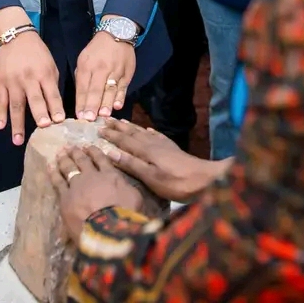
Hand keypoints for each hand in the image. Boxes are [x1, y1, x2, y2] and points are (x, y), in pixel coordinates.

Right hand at [0, 31, 65, 144]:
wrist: (15, 37)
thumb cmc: (37, 54)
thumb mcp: (50, 65)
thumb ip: (52, 84)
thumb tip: (55, 107)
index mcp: (44, 74)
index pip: (51, 93)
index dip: (55, 107)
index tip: (59, 121)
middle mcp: (29, 78)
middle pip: (34, 99)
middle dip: (39, 114)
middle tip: (43, 128)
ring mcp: (13, 81)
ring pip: (15, 105)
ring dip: (17, 124)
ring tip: (18, 141)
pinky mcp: (0, 82)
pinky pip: (0, 100)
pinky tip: (0, 126)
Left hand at [52, 146, 142, 242]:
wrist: (106, 228)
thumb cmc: (126, 214)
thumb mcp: (135, 197)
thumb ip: (127, 187)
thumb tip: (123, 185)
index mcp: (110, 175)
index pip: (101, 160)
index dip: (94, 152)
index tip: (88, 146)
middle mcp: (92, 176)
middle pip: (82, 161)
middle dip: (77, 153)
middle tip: (71, 146)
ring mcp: (77, 185)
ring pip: (68, 168)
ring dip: (64, 159)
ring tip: (60, 152)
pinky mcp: (65, 197)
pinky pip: (58, 182)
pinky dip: (54, 172)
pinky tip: (50, 166)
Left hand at [75, 24, 135, 119]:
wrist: (117, 33)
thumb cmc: (97, 50)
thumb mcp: (83, 59)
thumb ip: (82, 78)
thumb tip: (81, 99)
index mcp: (87, 65)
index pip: (83, 87)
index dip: (81, 102)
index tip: (79, 116)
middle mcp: (101, 69)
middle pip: (96, 89)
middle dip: (92, 105)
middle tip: (89, 119)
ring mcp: (115, 71)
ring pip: (110, 90)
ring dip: (106, 104)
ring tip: (103, 116)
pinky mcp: (127, 73)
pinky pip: (123, 87)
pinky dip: (120, 97)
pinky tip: (117, 106)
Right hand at [99, 119, 226, 200]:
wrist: (205, 179)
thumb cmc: (176, 183)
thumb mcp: (151, 177)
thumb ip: (131, 164)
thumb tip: (110, 152)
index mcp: (146, 151)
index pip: (124, 141)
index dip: (111, 135)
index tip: (98, 129)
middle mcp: (153, 144)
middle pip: (132, 133)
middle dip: (118, 127)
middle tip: (106, 120)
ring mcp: (164, 145)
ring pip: (143, 132)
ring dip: (131, 127)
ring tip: (122, 122)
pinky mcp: (172, 148)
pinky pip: (156, 135)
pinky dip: (149, 131)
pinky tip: (147, 130)